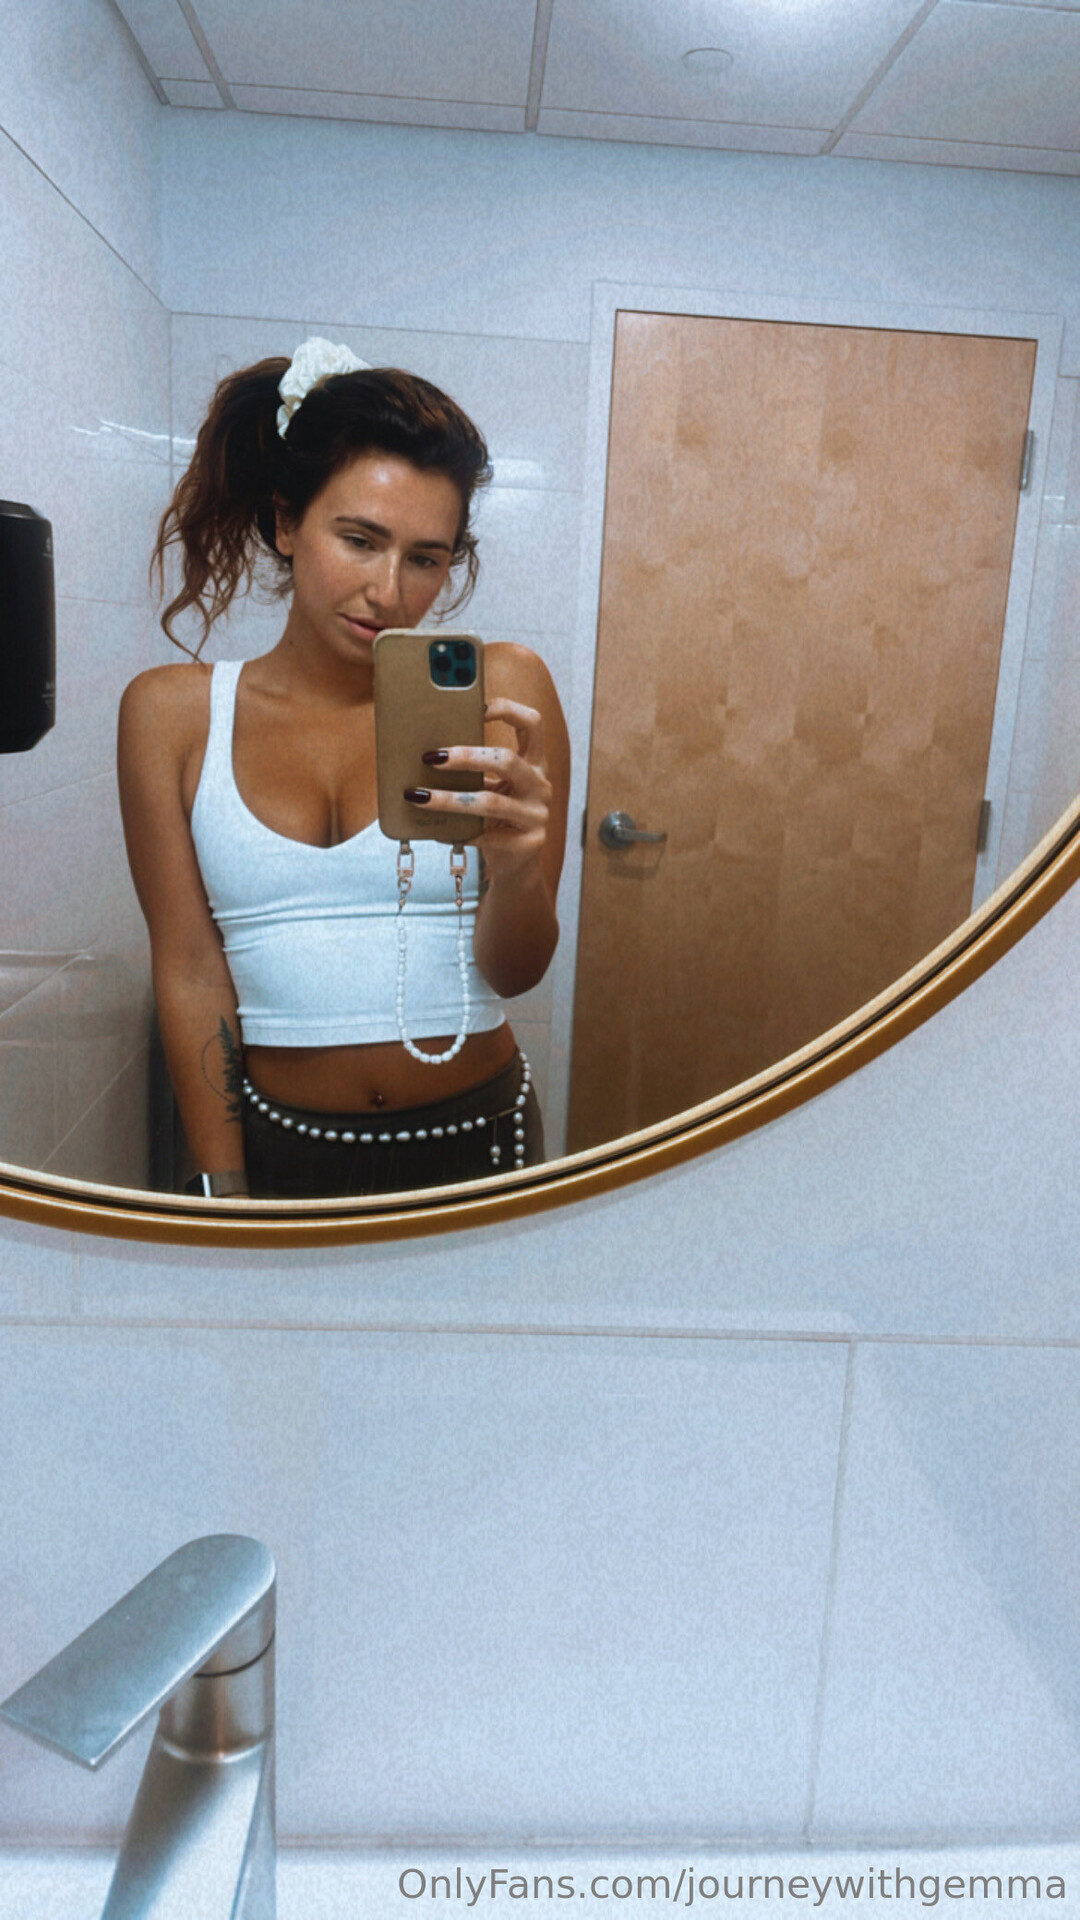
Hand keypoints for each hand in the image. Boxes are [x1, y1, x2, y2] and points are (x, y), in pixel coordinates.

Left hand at [406, 696, 552, 888]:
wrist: (516, 866)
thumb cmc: (496, 820)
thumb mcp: (491, 789)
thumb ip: (473, 772)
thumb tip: (423, 753)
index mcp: (534, 764)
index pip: (532, 723)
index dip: (506, 709)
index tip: (475, 706)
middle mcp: (540, 786)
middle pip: (507, 760)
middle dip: (466, 756)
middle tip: (431, 757)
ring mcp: (536, 816)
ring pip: (490, 802)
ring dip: (449, 799)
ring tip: (418, 796)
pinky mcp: (527, 844)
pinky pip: (486, 836)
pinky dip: (458, 833)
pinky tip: (437, 832)